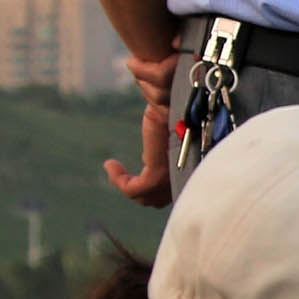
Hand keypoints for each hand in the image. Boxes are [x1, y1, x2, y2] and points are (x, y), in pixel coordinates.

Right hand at [104, 49, 179, 206]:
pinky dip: (119, 180)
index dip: (153, 190)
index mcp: (187, 168)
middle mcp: (184, 176)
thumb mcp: (163, 128)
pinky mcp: (158, 175)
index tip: (135, 173)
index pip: (172, 192)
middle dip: (140, 193)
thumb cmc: (171, 106)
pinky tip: (110, 164)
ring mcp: (172, 178)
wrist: (172, 98)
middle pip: (158, 199)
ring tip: (114, 168)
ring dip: (126, 185)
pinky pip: (134, 189)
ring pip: (146, 198)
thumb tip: (147, 141)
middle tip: (124, 179)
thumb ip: (158, 141)